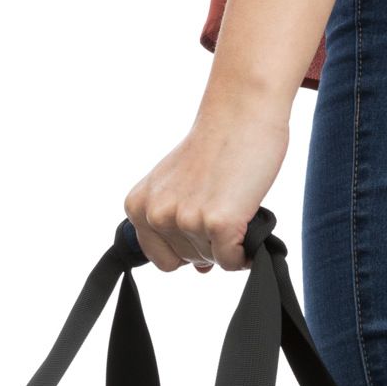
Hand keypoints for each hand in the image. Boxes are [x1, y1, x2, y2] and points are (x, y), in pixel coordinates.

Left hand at [124, 89, 289, 272]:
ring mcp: (186, 220)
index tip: (201, 218)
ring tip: (233, 201)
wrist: (241, 115)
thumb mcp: (179, 186)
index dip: (187, 246)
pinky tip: (248, 221)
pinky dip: (246, 251)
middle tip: (222, 202)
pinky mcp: (218, 223)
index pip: (162, 260)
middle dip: (209, 243)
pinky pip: (234, 262)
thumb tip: (200, 270)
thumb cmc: (215, 148)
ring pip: (213, 261)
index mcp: (138, 206)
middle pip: (188, 262)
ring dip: (229, 241)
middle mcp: (156, 215)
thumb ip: (177, 227)